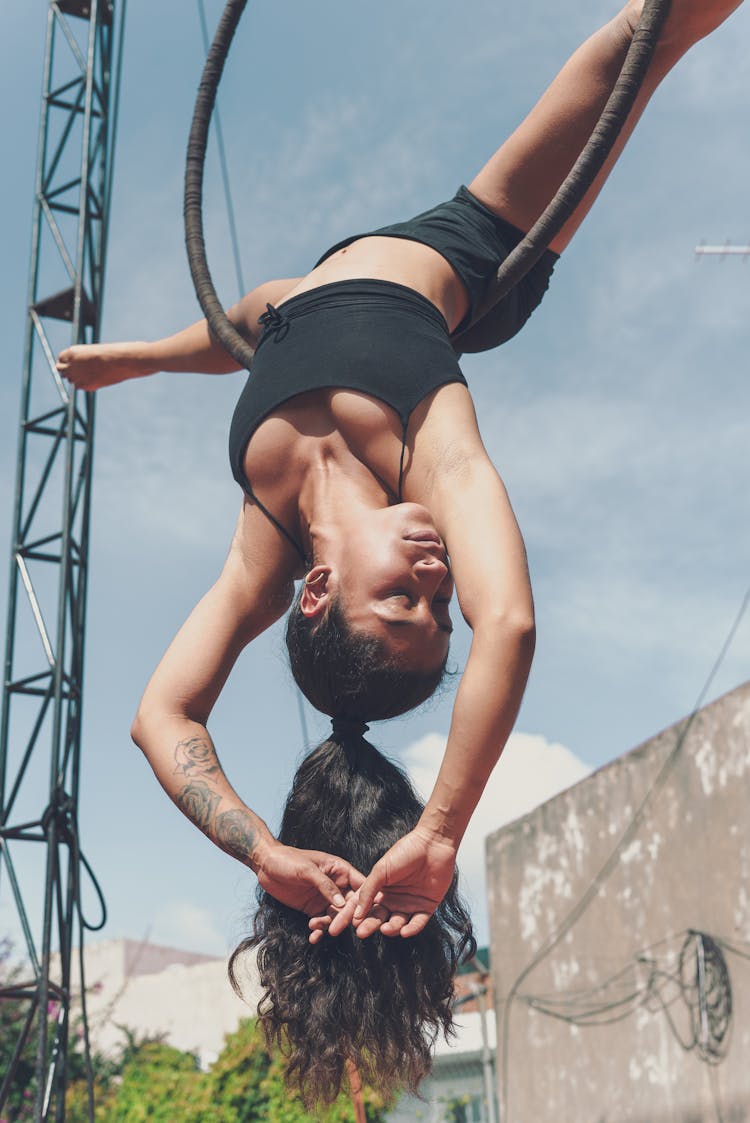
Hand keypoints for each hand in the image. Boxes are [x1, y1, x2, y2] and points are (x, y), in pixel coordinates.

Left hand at [56, 342, 152, 390]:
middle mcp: (71, 364)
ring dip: (76, 378)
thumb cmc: (111, 353)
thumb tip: (77, 368)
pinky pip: (79, 387)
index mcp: (72, 352)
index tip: (71, 364)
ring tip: (90, 374)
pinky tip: (95, 379)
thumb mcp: (94, 352)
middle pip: (61, 370)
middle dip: (67, 371)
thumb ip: (82, 359)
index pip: (61, 358)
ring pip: (70, 379)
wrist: (122, 361)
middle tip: (76, 372)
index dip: (66, 362)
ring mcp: (77, 375)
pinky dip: (84, 385)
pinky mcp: (85, 385)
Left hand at [256, 841, 364, 931]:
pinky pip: (321, 922)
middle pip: (350, 905)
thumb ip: (325, 885)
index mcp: (340, 870)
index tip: (359, 915)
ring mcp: (325, 898)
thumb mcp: (307, 870)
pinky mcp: (313, 908)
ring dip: (327, 925)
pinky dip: (318, 931)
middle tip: (334, 929)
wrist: (266, 865)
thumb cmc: (288, 860)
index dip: (364, 900)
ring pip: (336, 917)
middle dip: (345, 919)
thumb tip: (342, 904)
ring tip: (313, 925)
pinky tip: (312, 937)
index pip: (360, 886)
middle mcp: (336, 885)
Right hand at [310, 828, 457, 941]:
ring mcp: (409, 904)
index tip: (335, 929)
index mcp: (379, 890)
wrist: (432, 844)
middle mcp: (392, 899)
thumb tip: (356, 913)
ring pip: (397, 923)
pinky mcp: (426, 907)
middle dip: (369, 926)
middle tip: (362, 933)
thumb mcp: (381, 870)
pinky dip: (411, 929)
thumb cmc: (404, 852)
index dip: (348, 917)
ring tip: (386, 928)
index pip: (362, 907)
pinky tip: (404, 931)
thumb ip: (368, 891)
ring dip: (391, 928)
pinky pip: (417, 923)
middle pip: (378, 918)